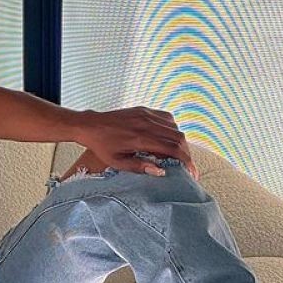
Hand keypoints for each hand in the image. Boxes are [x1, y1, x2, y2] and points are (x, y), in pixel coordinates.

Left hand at [77, 107, 199, 180]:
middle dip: (185, 153)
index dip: (186, 161)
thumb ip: (140, 167)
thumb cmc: (102, 146)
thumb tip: (161, 172)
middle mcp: (146, 124)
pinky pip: (166, 118)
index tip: (191, 171)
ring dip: (179, 142)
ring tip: (174, 154)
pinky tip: (166, 139)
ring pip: (174, 127)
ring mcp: (146, 115)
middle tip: (185, 164)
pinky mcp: (144, 110)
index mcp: (140, 139)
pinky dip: (171, 129)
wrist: (91, 125)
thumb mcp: (118, 162)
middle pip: (178, 138)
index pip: (172, 149)